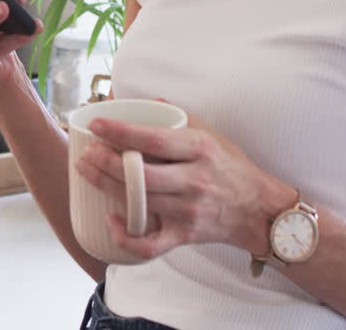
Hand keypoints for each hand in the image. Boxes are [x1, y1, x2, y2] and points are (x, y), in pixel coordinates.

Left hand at [74, 104, 291, 260]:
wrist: (259, 209)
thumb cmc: (231, 167)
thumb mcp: (211, 133)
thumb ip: (178, 115)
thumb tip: (144, 101)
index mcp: (199, 150)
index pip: (154, 140)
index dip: (122, 132)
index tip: (97, 124)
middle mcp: (194, 180)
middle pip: (142, 176)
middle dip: (107, 163)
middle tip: (87, 152)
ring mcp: (189, 211)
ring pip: (140, 204)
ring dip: (107, 187)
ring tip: (87, 171)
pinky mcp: (186, 235)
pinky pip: (151, 244)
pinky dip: (126, 236)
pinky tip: (111, 220)